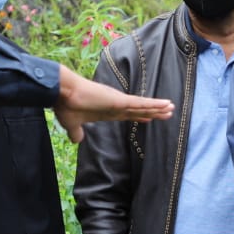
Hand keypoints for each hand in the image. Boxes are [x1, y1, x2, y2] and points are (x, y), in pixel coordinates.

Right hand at [54, 67, 173, 143]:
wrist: (61, 93)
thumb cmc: (65, 105)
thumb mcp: (72, 124)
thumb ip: (76, 133)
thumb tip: (76, 140)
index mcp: (106, 111)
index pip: (127, 114)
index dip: (139, 116)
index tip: (150, 118)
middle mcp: (115, 106)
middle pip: (139, 110)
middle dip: (153, 112)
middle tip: (168, 112)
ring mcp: (118, 102)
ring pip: (143, 106)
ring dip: (158, 107)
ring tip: (171, 108)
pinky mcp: (119, 101)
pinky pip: (141, 103)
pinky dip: (154, 104)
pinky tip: (165, 104)